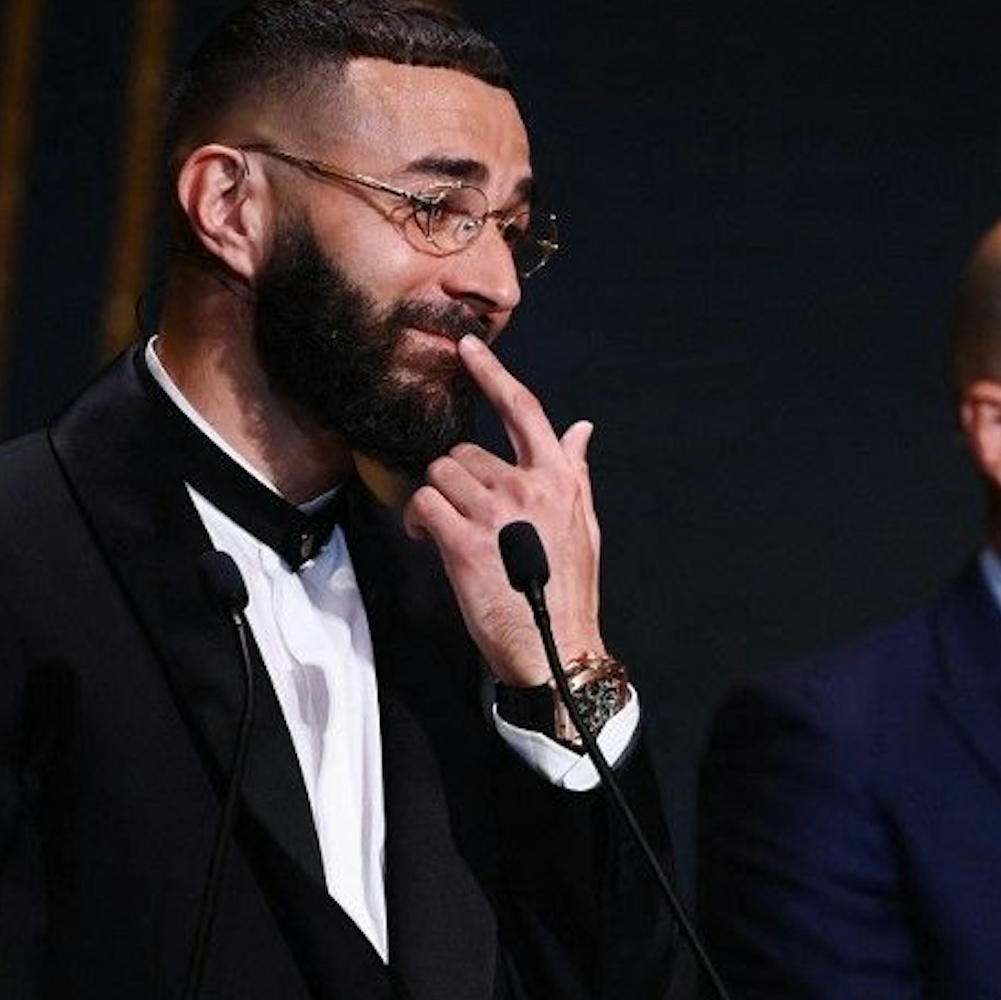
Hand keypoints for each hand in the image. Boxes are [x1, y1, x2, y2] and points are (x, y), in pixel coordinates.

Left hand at [403, 336, 603, 683]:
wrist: (557, 649)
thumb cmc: (569, 591)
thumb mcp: (584, 525)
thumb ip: (576, 473)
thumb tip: (581, 430)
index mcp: (559, 479)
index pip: (525, 411)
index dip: (493, 376)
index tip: (468, 350)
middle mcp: (527, 487)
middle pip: (466, 454)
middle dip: (456, 483)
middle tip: (460, 517)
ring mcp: (494, 514)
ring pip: (440, 477)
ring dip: (434, 502)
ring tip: (443, 532)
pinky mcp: (463, 543)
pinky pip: (424, 504)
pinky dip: (416, 519)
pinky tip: (427, 539)